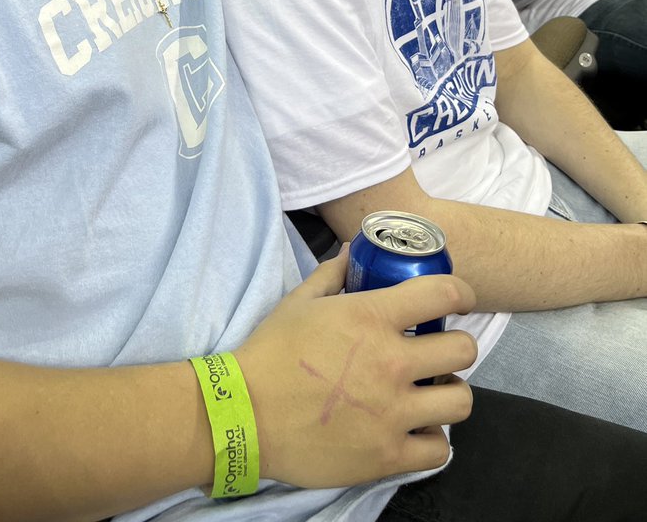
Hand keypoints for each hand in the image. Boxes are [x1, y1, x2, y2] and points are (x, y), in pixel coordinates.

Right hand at [236, 249, 475, 489]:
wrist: (244, 414)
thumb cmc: (271, 352)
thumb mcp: (299, 302)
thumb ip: (333, 274)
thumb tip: (354, 251)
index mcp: (371, 318)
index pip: (443, 294)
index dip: (461, 293)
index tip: (459, 300)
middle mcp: (392, 363)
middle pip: (463, 349)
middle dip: (455, 346)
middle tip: (436, 352)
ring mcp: (393, 412)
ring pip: (461, 401)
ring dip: (448, 393)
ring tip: (430, 393)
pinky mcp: (388, 455)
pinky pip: (440, 449)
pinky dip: (432, 438)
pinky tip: (415, 429)